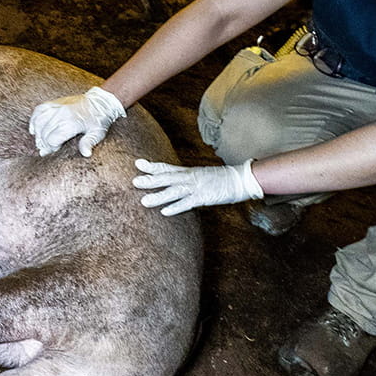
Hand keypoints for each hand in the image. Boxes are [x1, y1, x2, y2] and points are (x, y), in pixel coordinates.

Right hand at [29, 86, 125, 156]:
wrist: (100, 101)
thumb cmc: (99, 119)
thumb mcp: (98, 133)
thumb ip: (89, 143)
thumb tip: (86, 154)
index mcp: (72, 122)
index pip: (52, 139)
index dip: (51, 148)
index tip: (55, 150)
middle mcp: (62, 113)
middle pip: (44, 133)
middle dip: (44, 143)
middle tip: (47, 150)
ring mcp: (57, 106)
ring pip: (39, 122)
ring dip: (38, 133)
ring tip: (41, 141)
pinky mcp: (55, 102)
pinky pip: (39, 110)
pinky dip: (34, 120)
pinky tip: (34, 129)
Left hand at [133, 158, 263, 215]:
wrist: (240, 178)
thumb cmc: (221, 178)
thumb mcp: (202, 175)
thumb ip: (188, 178)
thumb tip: (176, 181)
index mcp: (189, 172)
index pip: (167, 168)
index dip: (152, 166)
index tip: (138, 163)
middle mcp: (190, 178)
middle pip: (167, 178)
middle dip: (150, 180)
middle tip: (134, 182)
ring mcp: (196, 187)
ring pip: (174, 191)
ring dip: (158, 196)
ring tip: (144, 201)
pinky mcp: (204, 197)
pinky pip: (187, 203)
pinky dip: (176, 207)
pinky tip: (165, 212)